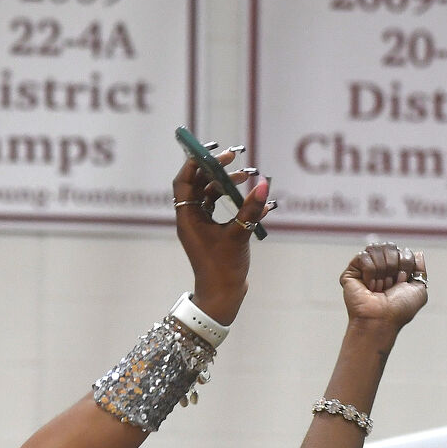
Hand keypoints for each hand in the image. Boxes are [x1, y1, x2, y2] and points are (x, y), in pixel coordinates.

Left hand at [172, 147, 270, 324]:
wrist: (222, 297)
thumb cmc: (223, 269)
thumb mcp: (238, 236)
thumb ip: (250, 209)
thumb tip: (263, 183)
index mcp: (188, 219)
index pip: (183, 183)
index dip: (193, 164)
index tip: (210, 150)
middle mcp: (192, 220)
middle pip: (198, 185)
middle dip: (215, 169)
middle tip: (233, 157)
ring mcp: (203, 227)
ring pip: (211, 196)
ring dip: (227, 184)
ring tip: (247, 175)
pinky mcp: (215, 233)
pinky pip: (222, 210)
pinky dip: (236, 201)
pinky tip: (257, 199)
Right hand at [341, 244, 428, 332]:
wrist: (382, 319)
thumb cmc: (400, 309)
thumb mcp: (419, 289)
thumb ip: (420, 270)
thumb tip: (417, 253)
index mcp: (395, 270)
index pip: (402, 251)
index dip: (405, 264)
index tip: (402, 282)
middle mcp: (380, 267)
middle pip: (389, 246)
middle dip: (393, 265)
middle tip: (390, 285)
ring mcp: (364, 269)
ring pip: (376, 249)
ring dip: (382, 271)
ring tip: (378, 288)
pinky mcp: (351, 272)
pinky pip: (364, 256)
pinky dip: (370, 272)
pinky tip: (368, 287)